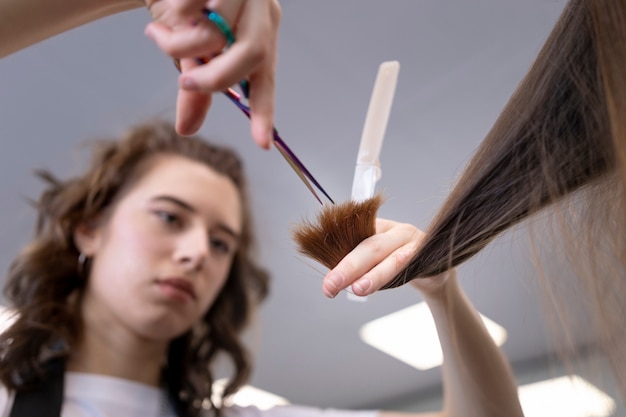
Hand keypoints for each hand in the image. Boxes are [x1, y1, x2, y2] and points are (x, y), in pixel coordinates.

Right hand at [144, 0, 280, 148]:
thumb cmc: (183, 7)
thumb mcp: (192, 50)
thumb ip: (195, 87)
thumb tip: (187, 130)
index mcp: (261, 30)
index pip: (266, 76)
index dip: (264, 111)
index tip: (264, 144)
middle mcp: (260, 7)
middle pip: (253, 53)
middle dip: (215, 77)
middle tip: (184, 82)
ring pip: (216, 31)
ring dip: (178, 42)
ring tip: (156, 34)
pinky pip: (191, 5)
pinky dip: (171, 14)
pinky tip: (165, 4)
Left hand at [322, 219, 452, 297]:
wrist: (436, 272)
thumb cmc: (398, 264)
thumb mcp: (376, 262)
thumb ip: (358, 265)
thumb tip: (331, 278)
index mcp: (378, 226)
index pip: (353, 237)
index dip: (337, 256)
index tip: (326, 279)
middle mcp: (396, 230)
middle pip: (371, 246)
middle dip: (349, 267)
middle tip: (331, 285)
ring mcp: (415, 242)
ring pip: (393, 259)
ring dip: (374, 275)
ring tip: (357, 289)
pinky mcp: (430, 256)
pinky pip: (412, 266)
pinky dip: (397, 278)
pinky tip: (384, 286)